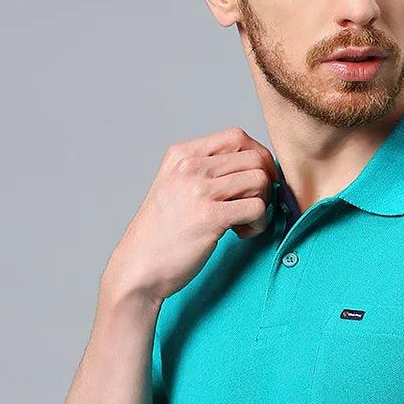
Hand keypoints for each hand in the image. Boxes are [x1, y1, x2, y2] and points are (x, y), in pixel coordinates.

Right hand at [104, 126, 278, 306]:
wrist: (138, 267)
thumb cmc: (162, 233)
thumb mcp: (175, 186)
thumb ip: (206, 171)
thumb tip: (254, 166)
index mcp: (181, 154)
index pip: (237, 137)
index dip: (257, 159)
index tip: (254, 183)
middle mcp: (189, 166)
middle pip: (254, 157)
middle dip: (265, 183)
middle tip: (250, 205)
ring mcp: (198, 190)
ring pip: (260, 179)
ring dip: (262, 204)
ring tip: (242, 222)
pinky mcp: (210, 217)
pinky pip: (257, 208)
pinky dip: (258, 223)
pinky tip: (240, 233)